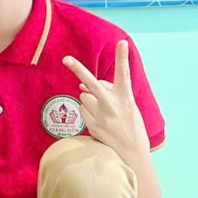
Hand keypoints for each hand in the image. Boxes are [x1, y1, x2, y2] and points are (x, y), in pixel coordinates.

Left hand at [62, 41, 149, 162]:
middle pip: (92, 83)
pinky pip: (83, 110)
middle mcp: (112, 105)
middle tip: (66, 59)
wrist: (132, 156)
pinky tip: (100, 122)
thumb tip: (82, 84)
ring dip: (89, 101)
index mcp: (126, 98)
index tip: (122, 42)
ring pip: (85, 96)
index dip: (122, 58)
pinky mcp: (92, 125)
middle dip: (77, 69)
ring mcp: (101, 116)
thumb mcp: (128, 107)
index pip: (124, 74)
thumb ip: (108, 93)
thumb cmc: (131, 127)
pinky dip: (87, 112)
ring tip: (104, 114)